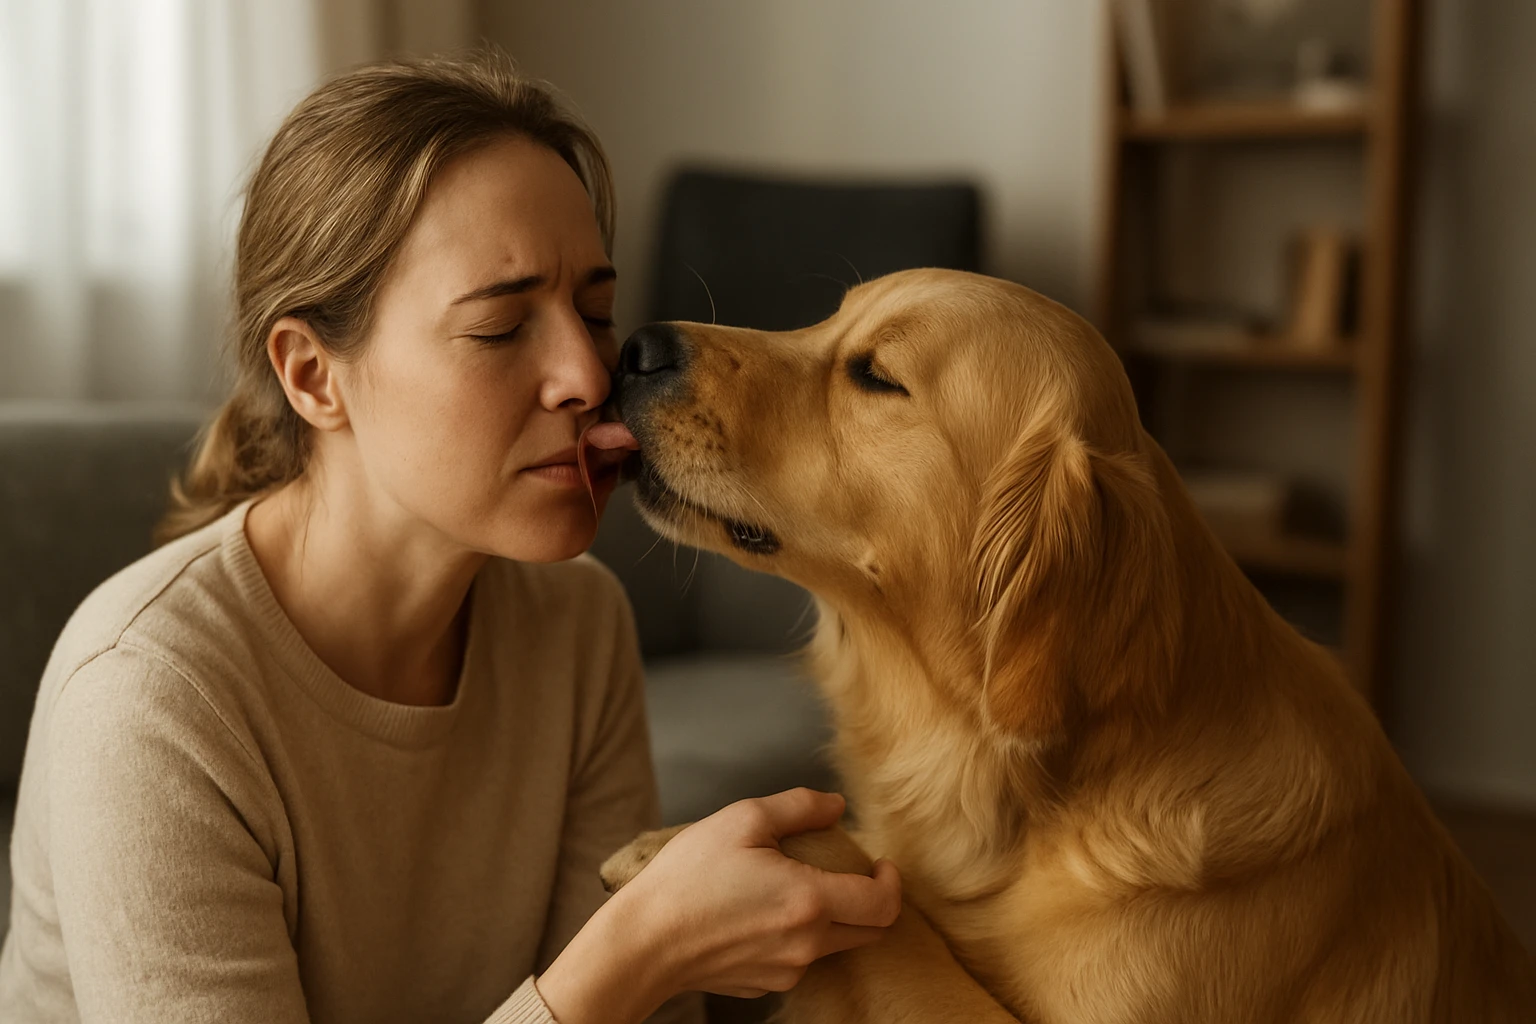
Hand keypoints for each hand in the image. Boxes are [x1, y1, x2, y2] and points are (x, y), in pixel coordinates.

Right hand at [536, 789, 901, 1022]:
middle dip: (871, 901)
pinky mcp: (764, 985)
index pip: (883, 903)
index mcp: (810, 901)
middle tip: (850, 873)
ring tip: (793, 885)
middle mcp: (807, 944)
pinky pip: (798, 959)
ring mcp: (787, 970)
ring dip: (831, 917)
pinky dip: (796, 935)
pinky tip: (762, 912)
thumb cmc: (687, 879)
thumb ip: (799, 806)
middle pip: (869, 931)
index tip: (882, 864)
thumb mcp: (743, 820)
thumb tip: (836, 805)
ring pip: (834, 945)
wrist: (643, 943)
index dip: (892, 882)